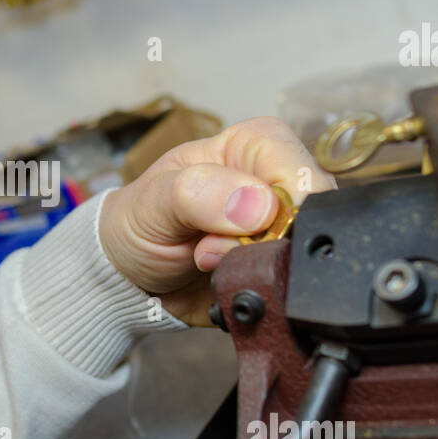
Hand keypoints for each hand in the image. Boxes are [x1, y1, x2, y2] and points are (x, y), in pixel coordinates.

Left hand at [99, 116, 335, 326]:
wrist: (125, 278)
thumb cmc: (138, 222)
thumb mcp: (154, 199)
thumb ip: (199, 193)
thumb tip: (259, 204)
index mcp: (255, 146)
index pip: (301, 169)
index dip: (281, 205)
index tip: (244, 228)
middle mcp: (277, 184)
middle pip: (312, 217)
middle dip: (264, 243)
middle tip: (209, 250)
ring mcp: (281, 231)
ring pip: (303, 256)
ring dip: (253, 269)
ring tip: (207, 262)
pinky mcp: (277, 270)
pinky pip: (290, 289)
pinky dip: (256, 292)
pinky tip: (221, 282)